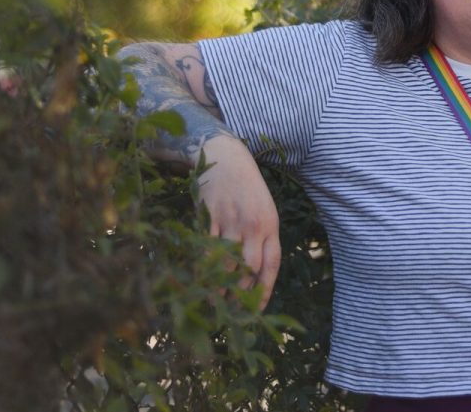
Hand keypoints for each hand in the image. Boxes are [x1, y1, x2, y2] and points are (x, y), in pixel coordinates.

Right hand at [197, 136, 280, 309]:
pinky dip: (204, 265)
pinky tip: (199, 279)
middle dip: (240, 294)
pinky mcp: (212, 215)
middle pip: (249, 267)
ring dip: (220, 285)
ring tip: (213, 304)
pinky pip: (207, 246)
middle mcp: (254, 225)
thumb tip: (251, 274)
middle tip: (231, 314)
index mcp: (271, 225)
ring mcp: (232, 219)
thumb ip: (260, 238)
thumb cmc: (246, 188)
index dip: (264, 290)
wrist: (227, 156)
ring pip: (227, 260)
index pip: (272, 264)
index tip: (257, 312)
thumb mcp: (262, 210)